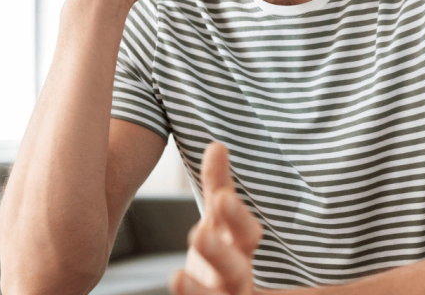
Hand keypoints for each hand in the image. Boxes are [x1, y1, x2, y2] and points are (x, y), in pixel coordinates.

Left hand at [171, 142, 262, 294]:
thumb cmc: (221, 255)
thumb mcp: (217, 221)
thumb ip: (217, 186)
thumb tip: (217, 145)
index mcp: (241, 248)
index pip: (247, 232)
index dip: (236, 217)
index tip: (220, 198)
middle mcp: (237, 277)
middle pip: (236, 269)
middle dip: (219, 252)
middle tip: (200, 235)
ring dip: (199, 291)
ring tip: (177, 277)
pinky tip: (177, 285)